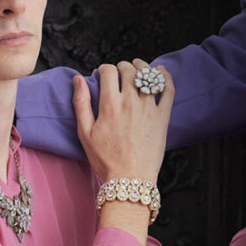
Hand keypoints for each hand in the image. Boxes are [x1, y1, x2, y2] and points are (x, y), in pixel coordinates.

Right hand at [71, 60, 172, 199]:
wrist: (129, 179)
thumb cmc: (105, 159)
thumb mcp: (85, 132)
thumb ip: (81, 103)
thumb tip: (77, 79)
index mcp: (109, 105)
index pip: (108, 71)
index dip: (104, 69)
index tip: (104, 74)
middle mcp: (130, 102)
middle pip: (128, 70)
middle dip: (122, 66)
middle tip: (120, 72)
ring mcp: (149, 109)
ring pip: (148, 76)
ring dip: (142, 67)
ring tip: (138, 67)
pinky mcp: (163, 117)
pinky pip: (168, 90)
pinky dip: (165, 77)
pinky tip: (160, 72)